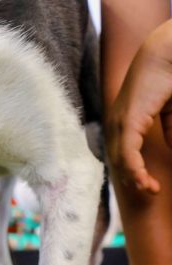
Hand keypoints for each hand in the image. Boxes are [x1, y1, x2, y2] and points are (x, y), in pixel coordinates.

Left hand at [106, 20, 171, 193]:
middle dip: (132, 180)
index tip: (148, 185)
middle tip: (151, 192)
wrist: (167, 55)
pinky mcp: (127, 121)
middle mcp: (116, 124)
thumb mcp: (170, 111)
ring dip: (136, 179)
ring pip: (121, 160)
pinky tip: (144, 182)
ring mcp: (119, 123)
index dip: (132, 171)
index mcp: (123, 122)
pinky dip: (135, 170)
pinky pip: (127, 153)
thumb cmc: (169, 78)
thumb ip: (170, 129)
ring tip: (151, 190)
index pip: (121, 154)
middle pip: (118, 161)